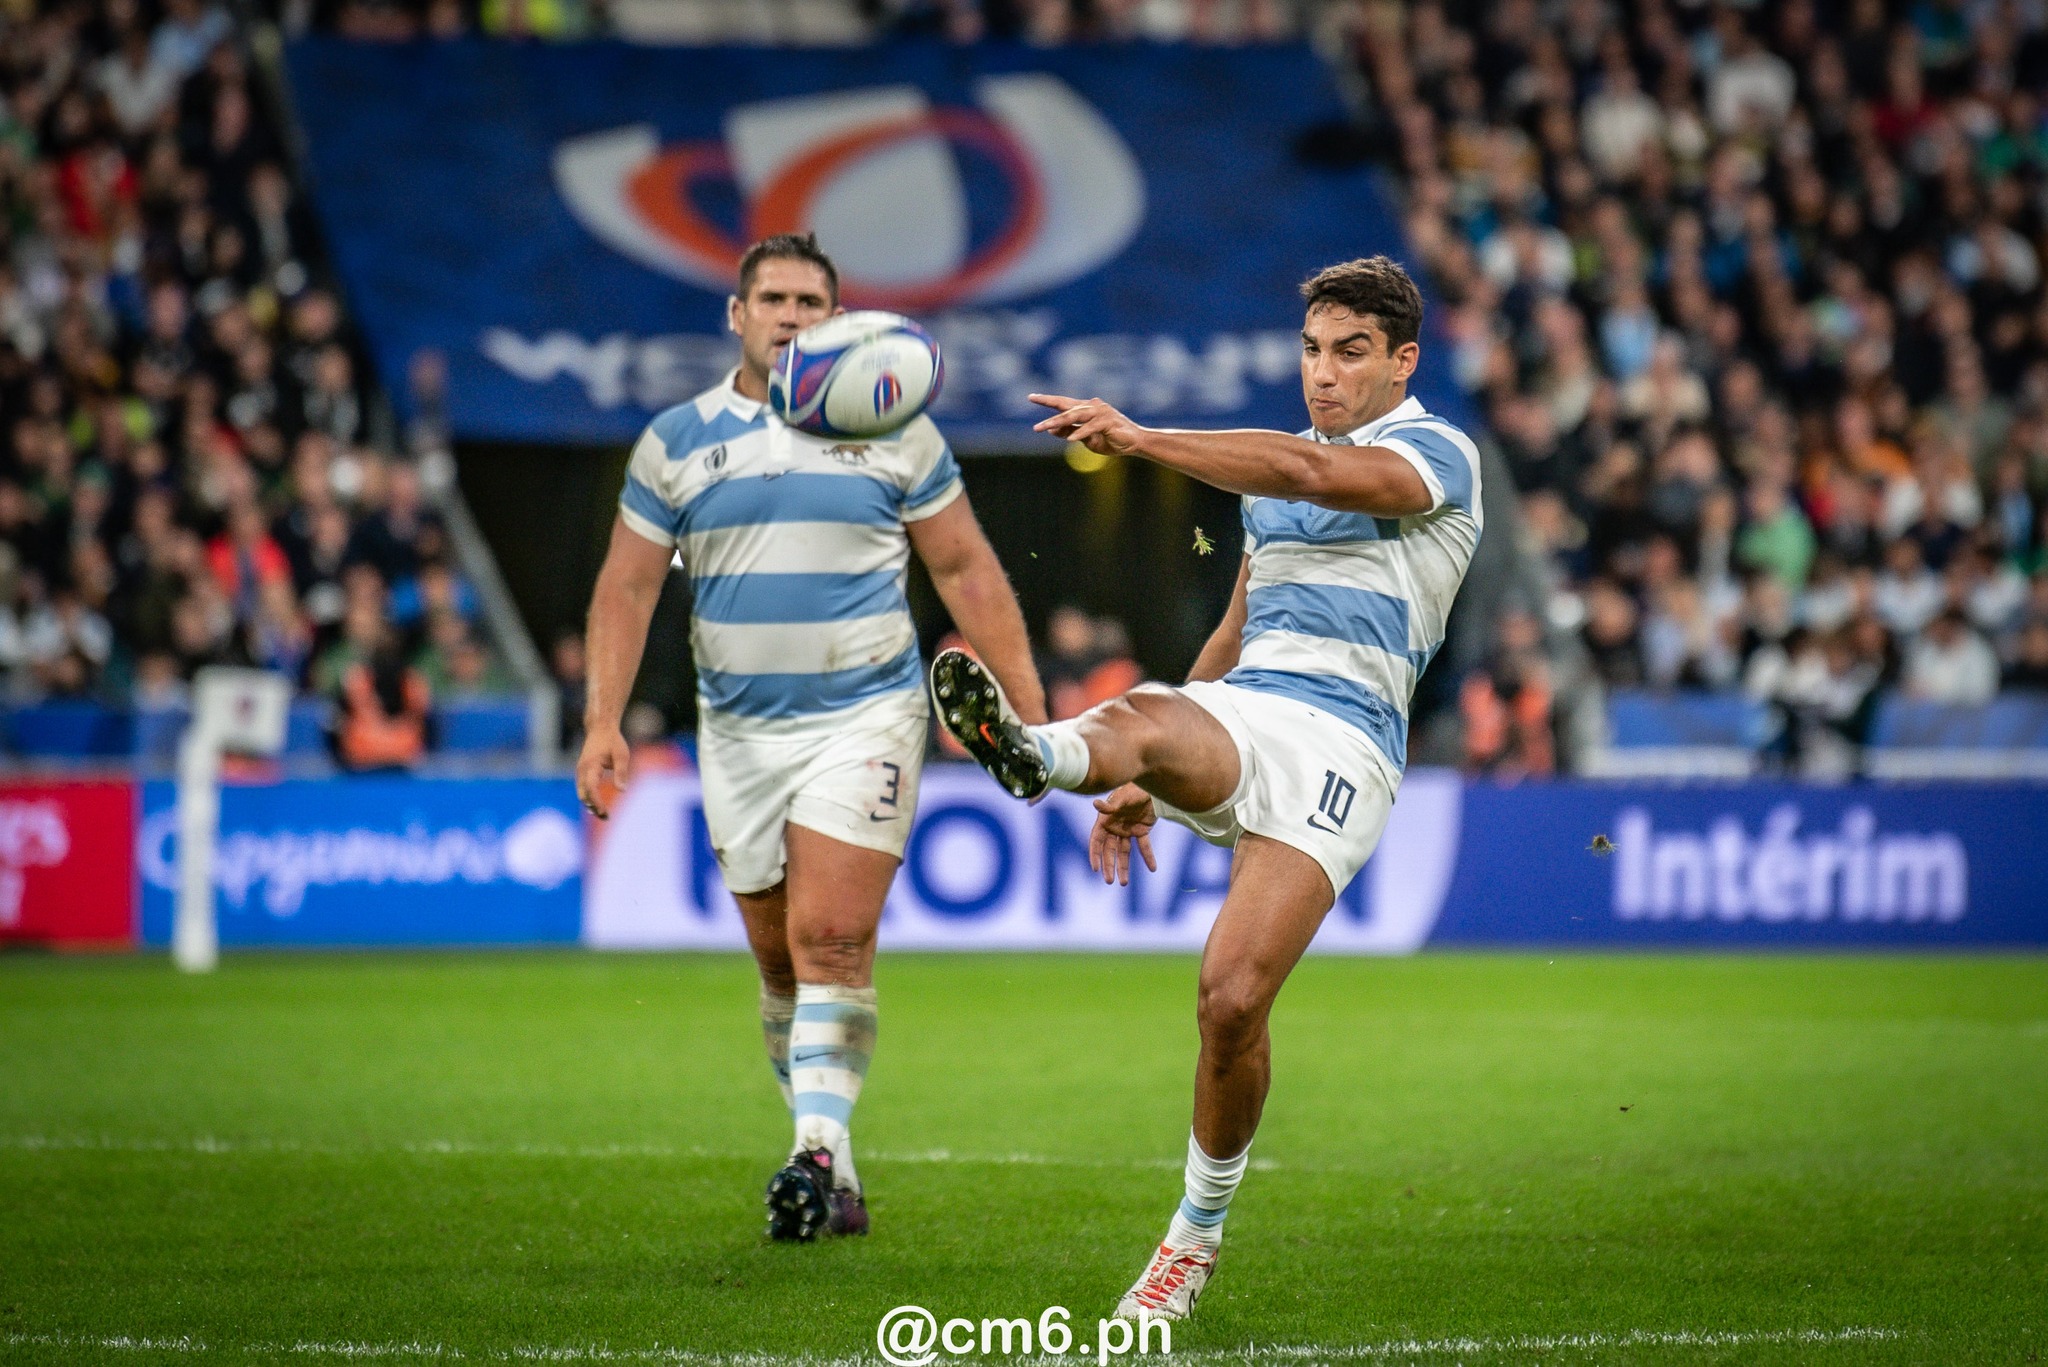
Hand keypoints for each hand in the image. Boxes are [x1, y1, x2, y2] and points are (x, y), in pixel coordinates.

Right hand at [576, 726, 630, 818]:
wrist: (600, 729)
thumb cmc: (613, 741)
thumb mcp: (621, 755)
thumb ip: (621, 772)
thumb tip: (622, 791)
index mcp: (591, 766)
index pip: (590, 788)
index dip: (596, 801)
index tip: (605, 812)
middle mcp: (582, 770)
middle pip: (583, 794)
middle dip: (593, 807)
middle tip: (607, 817)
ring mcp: (580, 771)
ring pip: (581, 793)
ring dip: (591, 804)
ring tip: (604, 815)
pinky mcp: (582, 772)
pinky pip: (583, 789)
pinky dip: (589, 798)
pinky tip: (599, 806)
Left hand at [1030, 393, 1147, 456]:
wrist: (1134, 443)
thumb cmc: (1110, 439)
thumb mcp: (1085, 439)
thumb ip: (1069, 432)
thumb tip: (1050, 430)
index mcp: (1085, 408)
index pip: (1063, 403)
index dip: (1047, 400)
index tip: (1031, 397)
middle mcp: (1092, 406)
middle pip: (1066, 407)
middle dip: (1049, 414)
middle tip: (1035, 425)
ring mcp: (1101, 412)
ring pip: (1075, 415)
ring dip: (1059, 422)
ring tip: (1044, 428)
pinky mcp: (1108, 421)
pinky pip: (1091, 427)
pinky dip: (1080, 432)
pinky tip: (1070, 440)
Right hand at [1089, 783, 1157, 886]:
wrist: (1153, 785)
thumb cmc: (1134, 788)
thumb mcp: (1122, 798)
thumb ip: (1110, 805)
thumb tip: (1095, 804)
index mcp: (1106, 820)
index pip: (1096, 840)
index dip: (1095, 854)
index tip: (1095, 868)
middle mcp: (1115, 827)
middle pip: (1109, 850)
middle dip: (1109, 865)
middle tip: (1109, 881)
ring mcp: (1128, 830)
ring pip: (1124, 852)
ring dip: (1124, 867)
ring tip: (1124, 883)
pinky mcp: (1141, 830)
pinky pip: (1144, 846)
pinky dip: (1148, 857)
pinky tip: (1153, 868)